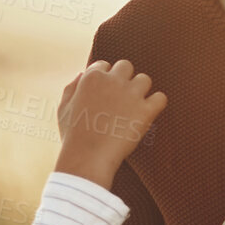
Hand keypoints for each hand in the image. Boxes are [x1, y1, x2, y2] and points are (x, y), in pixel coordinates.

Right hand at [55, 60, 167, 185]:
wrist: (87, 158)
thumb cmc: (73, 137)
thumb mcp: (63, 109)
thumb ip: (71, 87)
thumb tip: (82, 74)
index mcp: (92, 77)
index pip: (104, 66)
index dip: (105, 80)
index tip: (105, 95)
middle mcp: (113, 80)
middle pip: (126, 66)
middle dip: (124, 79)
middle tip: (121, 99)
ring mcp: (131, 95)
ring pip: (145, 79)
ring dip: (140, 91)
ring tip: (133, 108)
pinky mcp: (146, 111)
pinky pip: (161, 98)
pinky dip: (156, 104)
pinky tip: (148, 114)